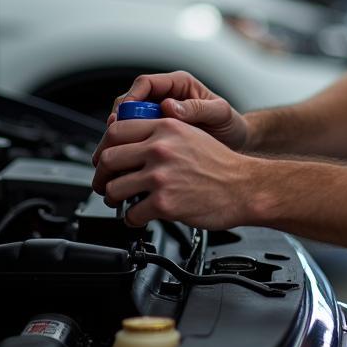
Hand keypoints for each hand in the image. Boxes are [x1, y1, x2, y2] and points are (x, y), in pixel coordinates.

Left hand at [91, 115, 251, 229]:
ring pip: (114, 188)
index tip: (104, 159)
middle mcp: (161, 148)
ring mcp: (161, 176)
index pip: (116, 131)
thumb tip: (130, 144)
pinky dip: (132, 219)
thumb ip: (161, 134)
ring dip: (114, 199)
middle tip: (105, 184)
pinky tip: (141, 216)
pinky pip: (131, 214)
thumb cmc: (221, 164)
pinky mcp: (164, 203)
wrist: (245, 187)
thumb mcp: (191, 134)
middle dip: (101, 176)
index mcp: (166, 127)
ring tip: (124, 202)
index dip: (104, 147)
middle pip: (108, 159)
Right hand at [93, 71, 247, 167]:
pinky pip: (136, 137)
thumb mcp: (220, 113)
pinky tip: (128, 161)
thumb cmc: (231, 124)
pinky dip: (129, 147)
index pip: (145, 84)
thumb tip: (170, 106)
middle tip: (114, 138)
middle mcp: (165, 97)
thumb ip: (197, 108)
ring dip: (120, 135)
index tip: (125, 115)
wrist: (237, 142)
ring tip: (118, 152)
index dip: (131, 97)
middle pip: (130, 102)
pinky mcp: (156, 133)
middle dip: (119, 119)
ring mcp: (159, 116)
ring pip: (128, 121)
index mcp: (179, 84)